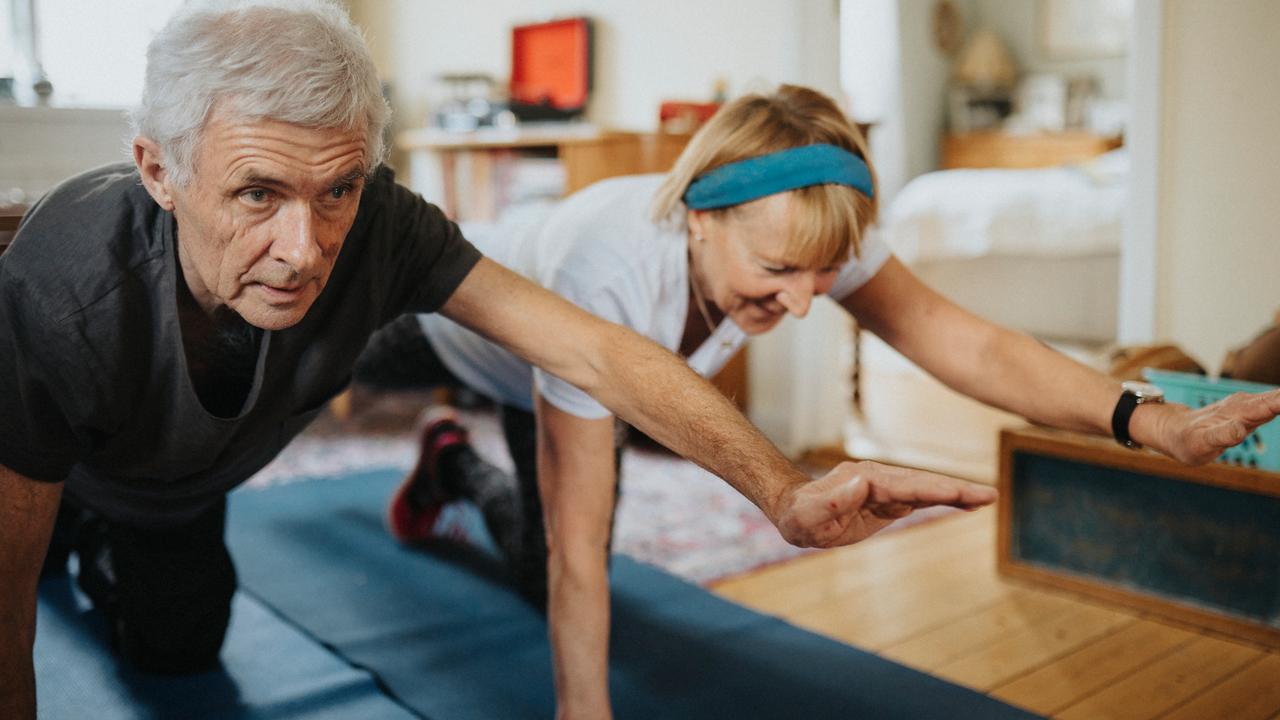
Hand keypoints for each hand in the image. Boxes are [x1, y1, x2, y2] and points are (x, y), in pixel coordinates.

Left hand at [770, 461, 996, 548]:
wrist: (794, 512)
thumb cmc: (799, 515)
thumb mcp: (809, 514)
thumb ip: (834, 500)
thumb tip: (862, 482)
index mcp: (865, 480)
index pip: (906, 485)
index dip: (934, 489)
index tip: (959, 492)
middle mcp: (879, 479)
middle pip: (924, 483)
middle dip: (956, 488)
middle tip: (990, 494)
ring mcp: (886, 488)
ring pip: (926, 490)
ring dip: (956, 493)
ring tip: (988, 498)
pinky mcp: (888, 501)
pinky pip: (920, 499)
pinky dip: (943, 500)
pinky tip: (963, 504)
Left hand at [1155, 389, 1279, 464]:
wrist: (1174, 430)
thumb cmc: (1187, 439)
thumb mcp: (1200, 443)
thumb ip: (1220, 436)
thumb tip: (1239, 429)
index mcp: (1239, 413)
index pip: (1271, 405)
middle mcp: (1246, 406)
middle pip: (1279, 399)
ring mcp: (1248, 407)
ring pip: (1277, 399)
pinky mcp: (1249, 411)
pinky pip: (1273, 403)